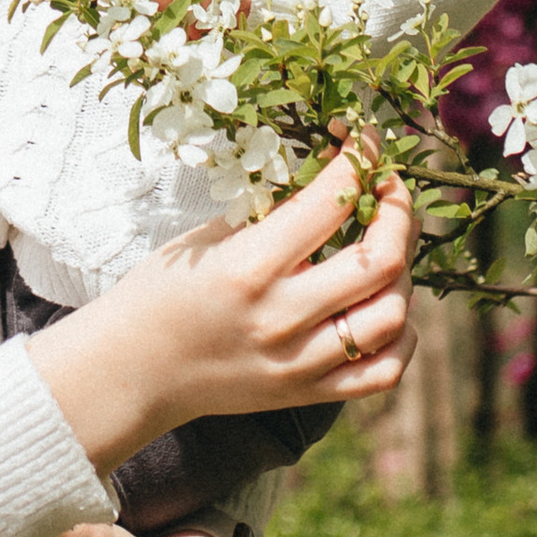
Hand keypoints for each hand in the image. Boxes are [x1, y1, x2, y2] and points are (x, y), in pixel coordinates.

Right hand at [25, 147, 416, 479]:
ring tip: (385, 250)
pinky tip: (385, 307)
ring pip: (391, 316)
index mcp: (249, 267)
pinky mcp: (308, 395)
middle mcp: (282, 318)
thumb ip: (270, 212)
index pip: (328, 204)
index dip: (358, 160)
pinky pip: (382, 372)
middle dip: (397, 211)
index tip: (363, 140)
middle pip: (379, 261)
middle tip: (388, 190)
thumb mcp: (207, 237)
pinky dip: (399, 336)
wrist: (134, 370)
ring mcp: (300, 363)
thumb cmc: (162, 291)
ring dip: (401, 273)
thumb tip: (330, 175)